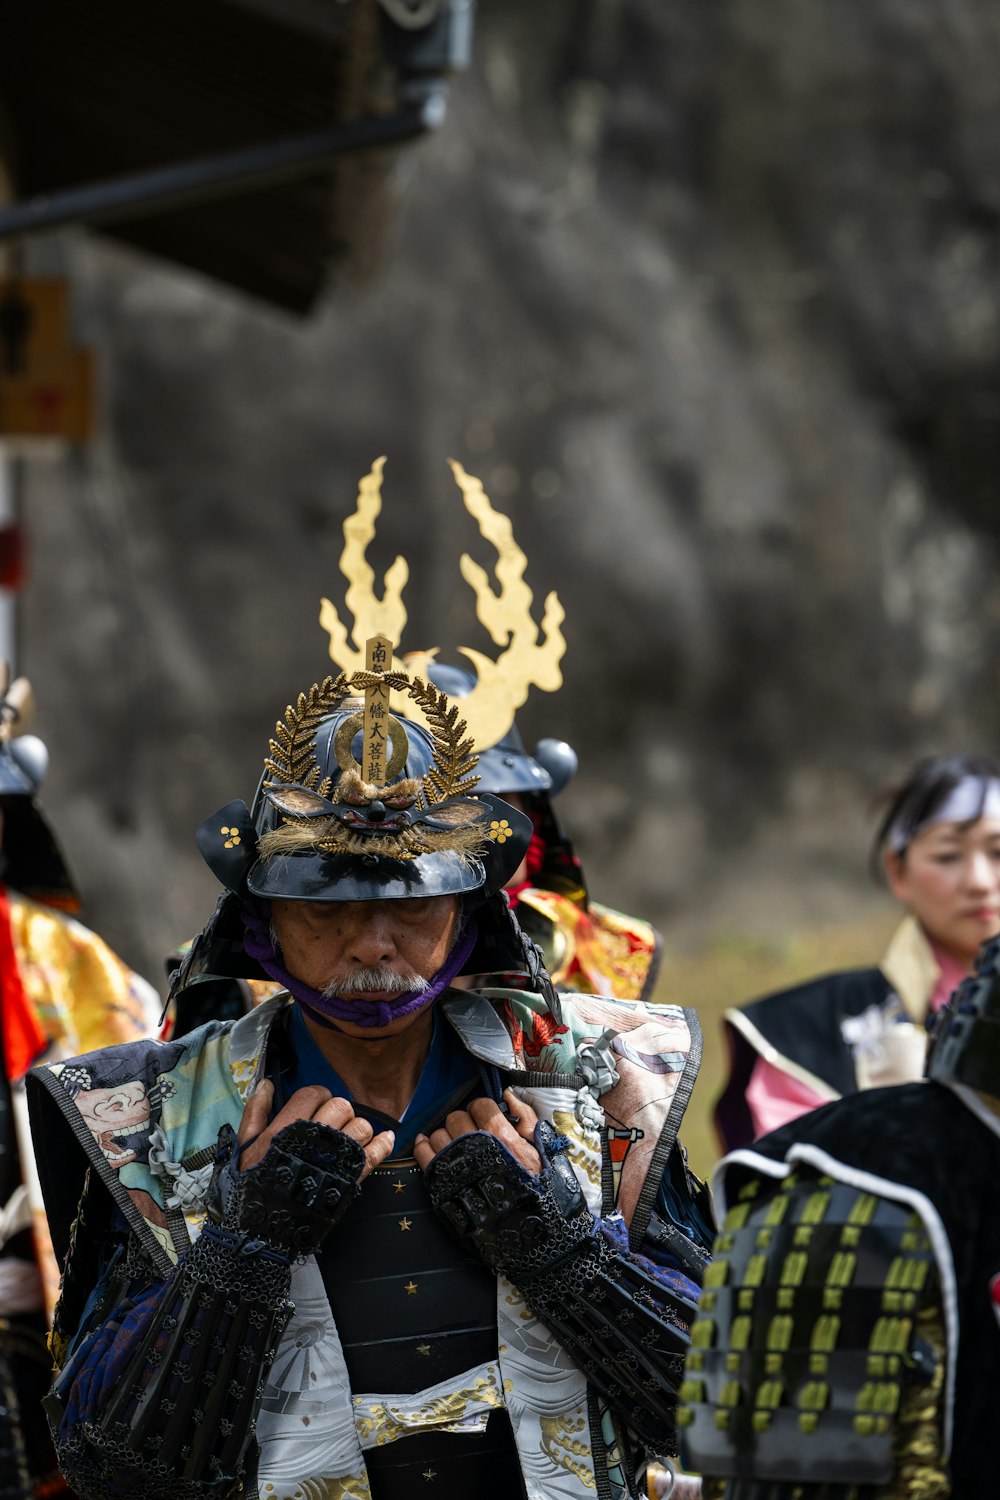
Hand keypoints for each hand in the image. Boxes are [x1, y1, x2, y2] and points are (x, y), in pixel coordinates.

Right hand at [238, 1080, 394, 1179]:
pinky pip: (375, 1154)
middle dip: (338, 1112)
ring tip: (347, 1139)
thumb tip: (267, 1084)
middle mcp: (313, 1140)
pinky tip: (385, 1139)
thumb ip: (255, 1111)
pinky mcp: (349, 1179)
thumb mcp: (245, 1145)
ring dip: (357, 1130)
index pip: (313, 1093)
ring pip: (361, 1126)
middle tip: (331, 1125)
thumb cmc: (252, 1185)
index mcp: (286, 1128)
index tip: (317, 1106)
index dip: (318, 1096)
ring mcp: (334, 1159)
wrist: (263, 1227)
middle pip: (341, 1107)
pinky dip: (383, 1144)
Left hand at [413, 1088, 540, 1173]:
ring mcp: (456, 1162)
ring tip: (457, 1146)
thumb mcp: (540, 1149)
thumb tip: (508, 1095)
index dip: (482, 1109)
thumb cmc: (533, 1185)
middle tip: (472, 1133)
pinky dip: (423, 1145)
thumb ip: (525, 1117)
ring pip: (439, 1133)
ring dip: (447, 1136)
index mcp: (500, 1135)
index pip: (480, 1104)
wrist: (521, 1225)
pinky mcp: (441, 1179)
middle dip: (464, 1122)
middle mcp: (475, 1145)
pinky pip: (423, 1152)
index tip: (484, 1117)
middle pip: (457, 1117)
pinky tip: (426, 1143)